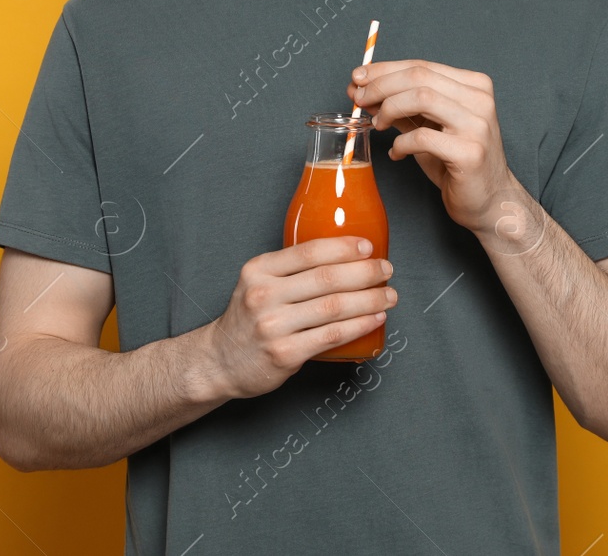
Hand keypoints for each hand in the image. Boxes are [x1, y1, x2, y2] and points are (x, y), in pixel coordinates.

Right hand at [205, 236, 395, 399]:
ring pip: (334, 307)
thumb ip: (290, 270)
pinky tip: (374, 319)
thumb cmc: (248, 319)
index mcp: (259, 270)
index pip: (309, 252)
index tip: (367, 247)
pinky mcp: (284, 354)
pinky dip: (359, 325)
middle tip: (386, 270)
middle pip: (327, 278)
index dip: (343, 247)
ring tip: (389, 296)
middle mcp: (263, 295)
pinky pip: (331, 336)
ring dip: (369, 300)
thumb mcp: (257, 282)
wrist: (219, 361)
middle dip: (365, 273)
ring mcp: (273, 326)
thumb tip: (345, 258)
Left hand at [348, 59, 523, 236]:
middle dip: (380, 86)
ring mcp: (478, 125)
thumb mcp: (428, 127)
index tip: (358, 78)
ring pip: (421, 97)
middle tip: (359, 99)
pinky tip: (396, 153)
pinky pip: (423, 137)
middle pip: (419, 77)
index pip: (422, 66)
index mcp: (474, 86)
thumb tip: (362, 89)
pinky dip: (400, 143)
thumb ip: (401, 107)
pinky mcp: (470, 153)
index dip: (384, 70)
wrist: (491, 201)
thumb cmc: (457, 162)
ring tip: (378, 125)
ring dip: (389, 109)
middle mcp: (480, 100)